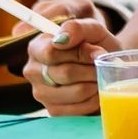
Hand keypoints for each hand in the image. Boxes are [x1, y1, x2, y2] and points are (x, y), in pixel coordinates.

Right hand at [23, 0, 120, 115]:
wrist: (105, 63)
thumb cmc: (95, 43)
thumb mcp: (91, 29)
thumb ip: (77, 28)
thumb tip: (62, 39)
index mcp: (37, 47)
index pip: (51, 52)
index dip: (79, 53)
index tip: (97, 50)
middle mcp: (33, 71)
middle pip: (65, 73)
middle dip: (92, 68)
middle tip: (102, 64)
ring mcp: (41, 93)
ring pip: (76, 92)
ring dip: (96, 83)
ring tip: (100, 76)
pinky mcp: (53, 110)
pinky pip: (80, 109)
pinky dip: (96, 99)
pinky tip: (97, 90)